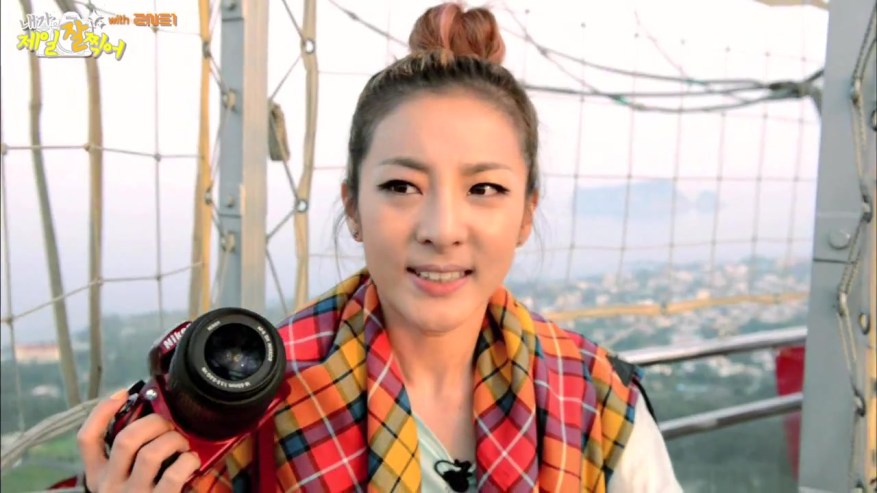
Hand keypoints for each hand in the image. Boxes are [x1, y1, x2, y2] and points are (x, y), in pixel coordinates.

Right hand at [76, 390, 200, 491]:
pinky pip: (174, 474)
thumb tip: (153, 419)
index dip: (102, 412)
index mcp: (97, 478)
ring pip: (151, 453)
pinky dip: (187, 461)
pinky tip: (190, 462)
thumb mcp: (124, 482)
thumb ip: (129, 457)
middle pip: (126, 439)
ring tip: (182, 444)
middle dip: (153, 422)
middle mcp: (109, 488)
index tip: (122, 394)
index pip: (86, 439)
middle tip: (168, 425)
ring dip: (173, 441)